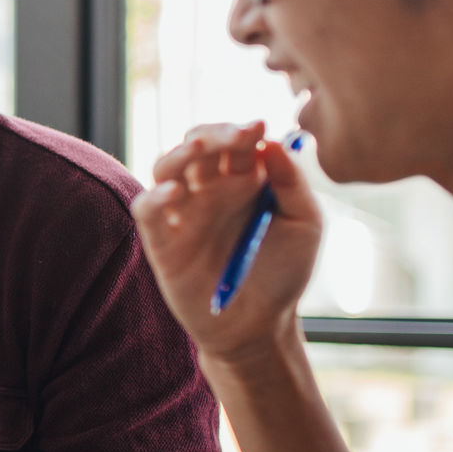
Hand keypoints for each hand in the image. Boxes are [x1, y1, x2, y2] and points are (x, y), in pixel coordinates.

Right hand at [130, 121, 320, 364]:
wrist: (261, 326)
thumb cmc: (284, 273)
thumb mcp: (305, 225)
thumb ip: (292, 183)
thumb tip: (273, 141)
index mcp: (243, 180)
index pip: (234, 141)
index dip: (243, 129)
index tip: (259, 125)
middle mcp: (209, 191)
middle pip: (197, 145)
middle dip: (214, 133)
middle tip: (236, 134)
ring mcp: (184, 214)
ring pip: (165, 167)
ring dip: (178, 152)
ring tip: (197, 146)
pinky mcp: (163, 243)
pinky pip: (147, 210)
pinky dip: (154, 197)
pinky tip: (174, 192)